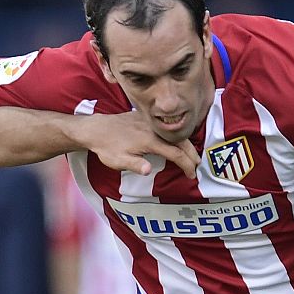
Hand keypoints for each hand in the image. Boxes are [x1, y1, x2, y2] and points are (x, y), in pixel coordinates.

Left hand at [77, 113, 197, 177]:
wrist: (96, 129)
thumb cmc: (107, 147)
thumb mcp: (119, 160)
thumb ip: (135, 165)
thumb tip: (148, 170)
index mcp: (150, 140)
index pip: (176, 154)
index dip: (186, 165)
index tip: (191, 175)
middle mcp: (153, 129)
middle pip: (180, 141)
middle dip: (191, 154)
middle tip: (197, 166)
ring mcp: (150, 122)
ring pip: (174, 133)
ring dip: (186, 144)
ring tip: (191, 155)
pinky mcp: (145, 118)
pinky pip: (166, 127)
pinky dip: (175, 135)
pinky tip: (177, 140)